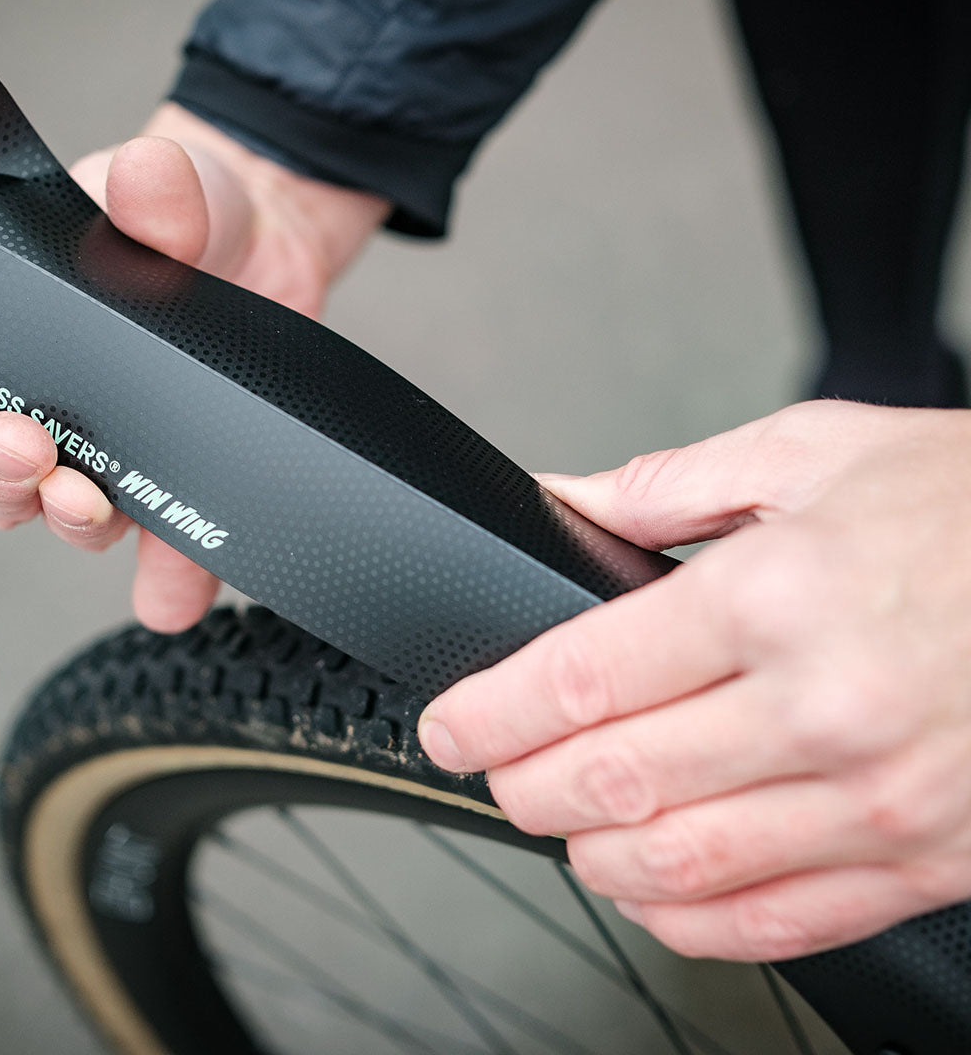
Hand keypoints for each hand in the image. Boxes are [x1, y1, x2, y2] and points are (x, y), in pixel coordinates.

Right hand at [0, 105, 388, 629]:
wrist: (270, 236)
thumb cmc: (187, 214)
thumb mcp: (168, 191)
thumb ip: (152, 192)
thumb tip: (145, 178)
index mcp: (20, 345)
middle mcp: (61, 413)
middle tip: (22, 447)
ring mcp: (127, 452)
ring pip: (72, 517)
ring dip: (66, 522)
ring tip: (83, 501)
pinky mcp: (193, 479)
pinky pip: (178, 547)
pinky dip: (173, 580)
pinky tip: (171, 598)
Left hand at [418, 400, 970, 960]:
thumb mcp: (814, 452)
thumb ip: (670, 482)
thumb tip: (569, 499)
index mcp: (775, 596)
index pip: (578, 680)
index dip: (487, 713)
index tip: (450, 725)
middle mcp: (821, 709)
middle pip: (608, 780)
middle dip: (520, 785)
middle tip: (492, 770)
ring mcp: (876, 799)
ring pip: (677, 866)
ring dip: (588, 854)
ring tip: (559, 823)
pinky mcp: (923, 859)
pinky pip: (776, 922)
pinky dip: (687, 918)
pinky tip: (653, 886)